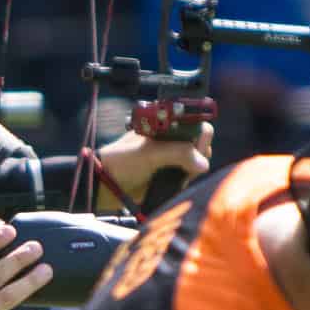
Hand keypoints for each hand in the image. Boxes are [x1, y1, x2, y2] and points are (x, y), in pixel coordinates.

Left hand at [93, 124, 213, 209]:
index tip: (195, 148)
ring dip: (193, 169)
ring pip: (198, 160)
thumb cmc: (122, 161)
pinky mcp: (171, 174)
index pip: (197, 124)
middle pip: (201, 142)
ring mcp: (172, 156)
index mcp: (166, 124)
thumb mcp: (148, 153)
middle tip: (186, 164)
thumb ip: (177, 153)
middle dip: (199, 154)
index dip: (201, 135)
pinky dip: (188, 178)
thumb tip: (203, 163)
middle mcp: (172, 138)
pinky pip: (189, 175)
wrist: (106, 186)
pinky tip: (177, 182)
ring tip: (180, 174)